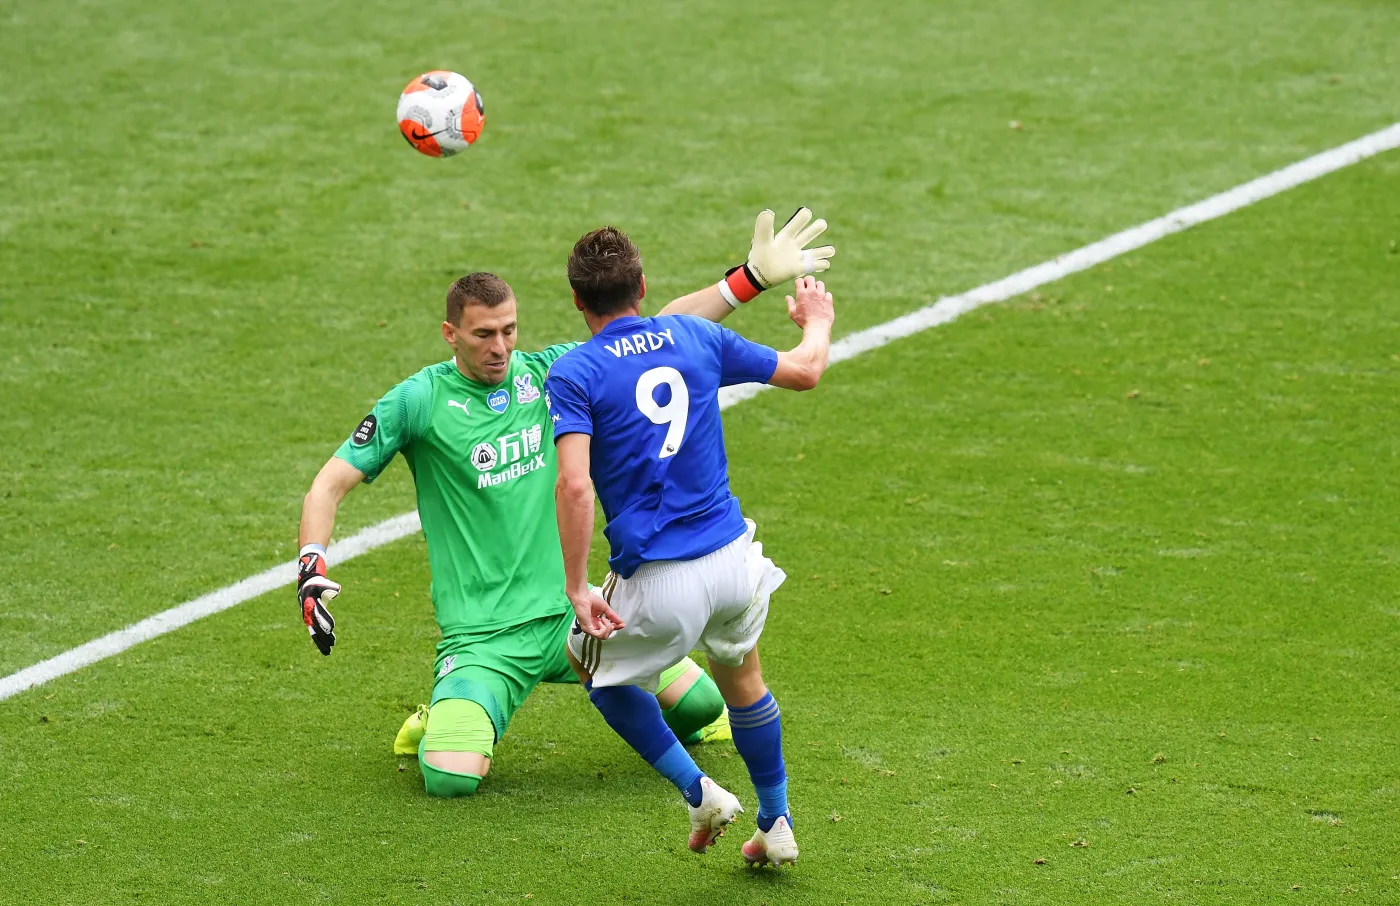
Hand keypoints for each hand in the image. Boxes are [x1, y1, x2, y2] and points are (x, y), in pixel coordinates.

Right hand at [297, 548, 338, 655]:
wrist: (306, 585)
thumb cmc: (316, 583)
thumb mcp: (322, 583)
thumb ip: (330, 587)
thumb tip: (337, 590)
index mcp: (310, 605)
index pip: (318, 616)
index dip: (324, 623)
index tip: (332, 630)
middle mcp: (308, 614)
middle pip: (316, 628)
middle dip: (323, 637)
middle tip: (332, 645)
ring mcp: (308, 619)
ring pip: (315, 633)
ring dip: (322, 642)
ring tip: (328, 652)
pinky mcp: (311, 621)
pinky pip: (314, 632)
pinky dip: (320, 640)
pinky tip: (326, 647)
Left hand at [568, 587, 624, 639]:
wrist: (583, 596)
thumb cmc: (591, 600)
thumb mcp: (606, 609)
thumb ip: (613, 617)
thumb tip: (622, 623)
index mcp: (596, 623)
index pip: (607, 630)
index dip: (615, 628)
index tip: (622, 624)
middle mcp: (592, 628)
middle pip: (606, 635)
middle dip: (611, 628)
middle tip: (608, 619)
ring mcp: (589, 629)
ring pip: (603, 636)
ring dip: (607, 627)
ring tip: (604, 618)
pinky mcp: (587, 629)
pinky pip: (599, 634)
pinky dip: (603, 628)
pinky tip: (601, 620)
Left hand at [719, 207, 834, 305]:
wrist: (757, 274)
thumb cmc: (758, 256)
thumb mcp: (761, 239)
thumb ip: (764, 226)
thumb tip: (768, 211)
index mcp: (785, 236)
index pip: (795, 225)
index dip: (801, 219)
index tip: (807, 212)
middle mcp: (792, 245)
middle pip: (807, 235)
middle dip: (815, 229)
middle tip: (823, 223)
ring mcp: (796, 257)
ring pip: (812, 252)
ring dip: (822, 251)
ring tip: (832, 250)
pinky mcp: (798, 269)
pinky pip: (811, 266)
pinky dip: (820, 265)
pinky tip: (827, 264)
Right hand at [786, 276, 834, 329]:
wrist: (817, 327)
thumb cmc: (804, 321)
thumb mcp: (793, 313)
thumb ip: (790, 303)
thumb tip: (788, 297)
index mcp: (802, 294)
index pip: (799, 280)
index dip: (798, 283)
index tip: (799, 287)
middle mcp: (812, 292)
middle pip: (810, 278)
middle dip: (808, 281)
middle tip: (807, 286)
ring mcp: (821, 295)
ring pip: (820, 283)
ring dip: (817, 286)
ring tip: (815, 292)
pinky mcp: (829, 300)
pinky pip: (828, 293)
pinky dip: (825, 295)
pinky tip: (822, 300)